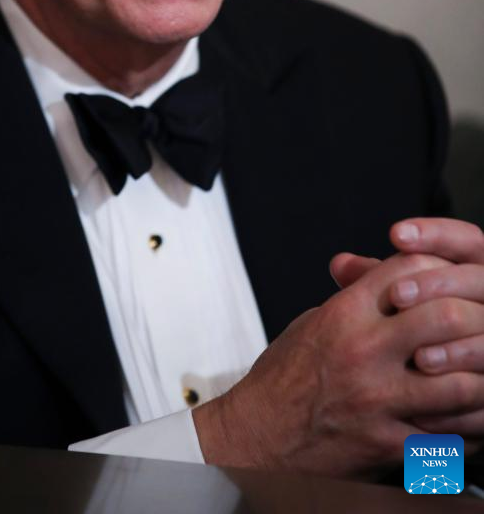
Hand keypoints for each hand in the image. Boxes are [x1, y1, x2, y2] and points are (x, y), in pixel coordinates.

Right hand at [193, 250, 483, 477]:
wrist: (254, 436)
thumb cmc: (282, 380)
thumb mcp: (314, 322)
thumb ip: (356, 301)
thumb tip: (392, 280)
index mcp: (344, 314)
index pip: (408, 271)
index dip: (439, 269)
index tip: (450, 278)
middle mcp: (364, 352)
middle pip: (444, 319)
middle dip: (473, 319)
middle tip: (480, 325)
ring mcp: (377, 401)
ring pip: (459, 384)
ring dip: (481, 379)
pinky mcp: (385, 445)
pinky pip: (448, 441)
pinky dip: (469, 432)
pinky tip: (471, 420)